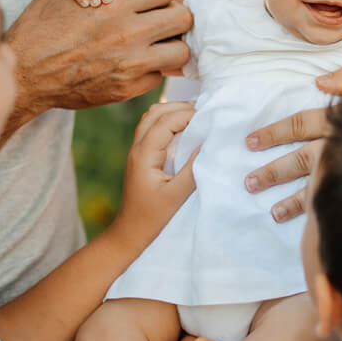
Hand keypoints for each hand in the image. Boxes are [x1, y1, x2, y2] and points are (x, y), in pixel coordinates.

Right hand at [3, 0, 191, 124]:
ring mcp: (132, 64)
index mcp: (115, 4)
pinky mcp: (128, 89)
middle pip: (183, 17)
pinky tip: (136, 66)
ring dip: (170, 46)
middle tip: (159, 23)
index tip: (148, 1)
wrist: (24, 77)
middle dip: (172, 17)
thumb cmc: (38, 30)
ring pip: (181, 51)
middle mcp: (130, 33)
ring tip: (156, 46)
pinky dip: (152, 70)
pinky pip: (159, 76)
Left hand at [113, 102, 198, 248]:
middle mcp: (137, 148)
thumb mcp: (177, 196)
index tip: (211, 117)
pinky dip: (169, 122)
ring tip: (198, 118)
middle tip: (207, 113)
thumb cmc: (153, 218)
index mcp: (144, 155)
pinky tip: (186, 131)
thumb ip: (193, 168)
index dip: (188, 114)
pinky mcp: (141, 156)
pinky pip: (153, 129)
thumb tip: (208, 143)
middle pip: (156, 112)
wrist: (130, 233)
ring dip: (174, 112)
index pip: (166, 121)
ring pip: (153, 118)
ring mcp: (137, 151)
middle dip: (181, 107)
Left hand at [244, 67, 341, 221]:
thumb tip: (318, 80)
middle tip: (248, 182)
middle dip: (272, 171)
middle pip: (301, 157)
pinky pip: (339, 203)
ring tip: (271, 213)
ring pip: (316, 186)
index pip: (301, 123)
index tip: (250, 142)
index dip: (274, 132)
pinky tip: (308, 227)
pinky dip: (321, 216)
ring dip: (290, 201)